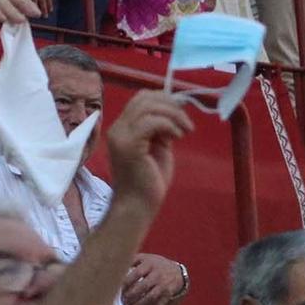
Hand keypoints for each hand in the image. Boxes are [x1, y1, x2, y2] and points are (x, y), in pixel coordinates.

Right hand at [104, 91, 193, 209]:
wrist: (138, 205)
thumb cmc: (149, 181)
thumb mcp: (158, 148)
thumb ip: (162, 130)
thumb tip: (174, 113)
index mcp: (124, 128)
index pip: (141, 99)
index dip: (164, 100)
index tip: (182, 114)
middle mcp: (118, 128)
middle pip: (143, 98)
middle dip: (171, 105)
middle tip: (186, 123)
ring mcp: (121, 136)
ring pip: (148, 107)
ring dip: (173, 115)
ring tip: (185, 131)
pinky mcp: (129, 145)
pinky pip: (151, 122)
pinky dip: (169, 125)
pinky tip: (177, 137)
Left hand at [122, 252, 186, 304]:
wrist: (179, 272)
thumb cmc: (156, 265)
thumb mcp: (145, 258)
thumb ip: (131, 260)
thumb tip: (113, 265)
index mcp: (149, 264)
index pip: (134, 274)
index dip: (125, 284)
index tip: (117, 290)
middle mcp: (157, 275)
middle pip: (142, 287)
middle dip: (130, 296)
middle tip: (122, 302)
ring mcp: (164, 285)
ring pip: (150, 298)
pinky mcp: (168, 295)